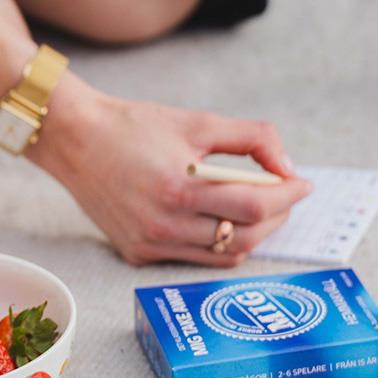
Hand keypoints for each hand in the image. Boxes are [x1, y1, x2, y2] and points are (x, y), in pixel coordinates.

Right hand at [28, 74, 312, 265]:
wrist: (75, 141)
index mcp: (180, 189)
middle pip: (245, 237)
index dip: (288, 196)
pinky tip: (215, 218)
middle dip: (275, 217)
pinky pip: (193, 257)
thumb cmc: (134, 127)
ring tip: (254, 208)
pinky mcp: (137, 254)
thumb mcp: (198, 121)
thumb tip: (287, 168)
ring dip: (250, 233)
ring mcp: (149, 244)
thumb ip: (252, 139)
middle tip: (283, 196)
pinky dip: (215, 242)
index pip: (255, 205)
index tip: (303, 184)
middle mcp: (163, 225)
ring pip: (223, 255)